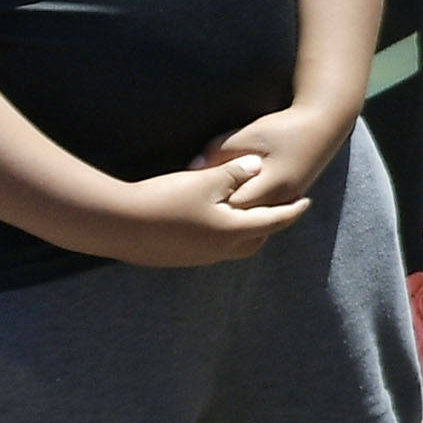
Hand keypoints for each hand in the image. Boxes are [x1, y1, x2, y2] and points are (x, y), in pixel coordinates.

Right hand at [85, 157, 311, 266]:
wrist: (115, 224)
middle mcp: (217, 251)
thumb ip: (235, 172)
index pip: (273, 221)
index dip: (292, 210)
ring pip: (230, 247)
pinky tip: (207, 223)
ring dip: (241, 232)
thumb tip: (256, 164)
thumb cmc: (164, 199)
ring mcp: (194, 258)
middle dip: (269, 226)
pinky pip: (207, 248)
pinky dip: (217, 236)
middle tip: (278, 210)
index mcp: (232, 232)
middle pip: (255, 240)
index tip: (306, 202)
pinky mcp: (174, 258)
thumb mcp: (205, 180)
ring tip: (245, 215)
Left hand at [198, 100, 353, 210]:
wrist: (324, 124)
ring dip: (234, 216)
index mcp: (270, 185)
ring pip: (255, 220)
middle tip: (195, 207)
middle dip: (220, 214)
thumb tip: (194, 169)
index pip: (233, 207)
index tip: (191, 196)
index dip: (211, 203)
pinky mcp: (290, 197)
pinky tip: (230, 205)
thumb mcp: (246, 135)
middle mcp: (281, 199)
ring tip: (209, 210)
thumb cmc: (283, 127)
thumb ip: (218, 153)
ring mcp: (288, 200)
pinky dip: (247, 211)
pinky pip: (264, 213)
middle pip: (244, 220)